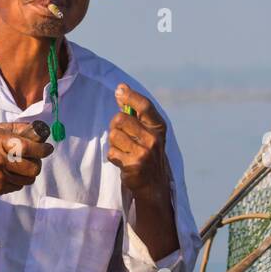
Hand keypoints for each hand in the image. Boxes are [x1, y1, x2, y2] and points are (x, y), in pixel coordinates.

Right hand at [0, 122, 53, 197]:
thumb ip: (19, 129)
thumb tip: (40, 130)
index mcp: (2, 143)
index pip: (31, 148)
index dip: (43, 149)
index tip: (47, 149)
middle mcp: (0, 160)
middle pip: (34, 168)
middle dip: (37, 164)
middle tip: (33, 160)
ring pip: (27, 180)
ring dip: (27, 174)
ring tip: (18, 168)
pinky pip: (16, 187)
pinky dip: (15, 181)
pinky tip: (6, 174)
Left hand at [107, 83, 170, 198]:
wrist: (154, 184)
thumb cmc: (147, 151)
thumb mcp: (147, 130)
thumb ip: (134, 111)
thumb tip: (121, 88)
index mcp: (158, 127)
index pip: (144, 106)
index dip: (130, 96)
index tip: (119, 91)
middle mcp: (154, 138)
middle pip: (120, 119)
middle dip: (115, 125)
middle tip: (120, 133)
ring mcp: (144, 152)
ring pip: (114, 135)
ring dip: (114, 142)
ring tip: (124, 149)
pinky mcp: (133, 165)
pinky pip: (112, 152)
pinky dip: (114, 156)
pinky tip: (123, 160)